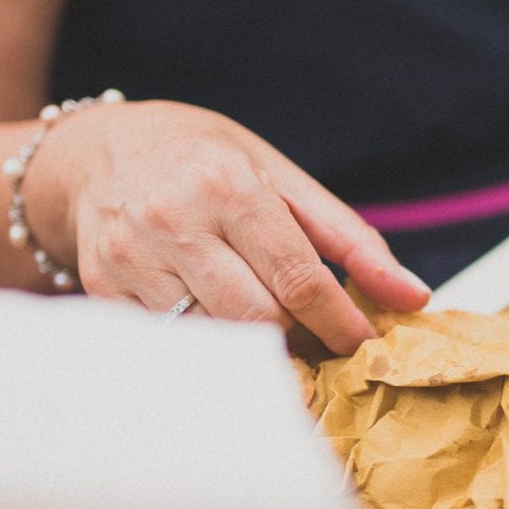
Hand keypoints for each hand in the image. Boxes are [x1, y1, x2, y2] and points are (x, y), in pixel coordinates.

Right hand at [37, 100, 430, 353]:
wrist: (97, 151)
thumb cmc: (204, 160)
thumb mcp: (280, 177)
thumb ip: (348, 238)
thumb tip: (411, 296)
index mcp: (229, 186)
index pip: (298, 278)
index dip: (340, 323)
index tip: (364, 345)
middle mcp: (175, 221)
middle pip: (257, 319)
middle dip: (300, 344)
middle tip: (320, 349)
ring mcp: (132, 259)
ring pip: (212, 342)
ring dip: (254, 358)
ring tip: (276, 348)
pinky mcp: (103, 290)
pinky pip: (170, 347)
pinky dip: (207, 356)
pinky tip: (223, 343)